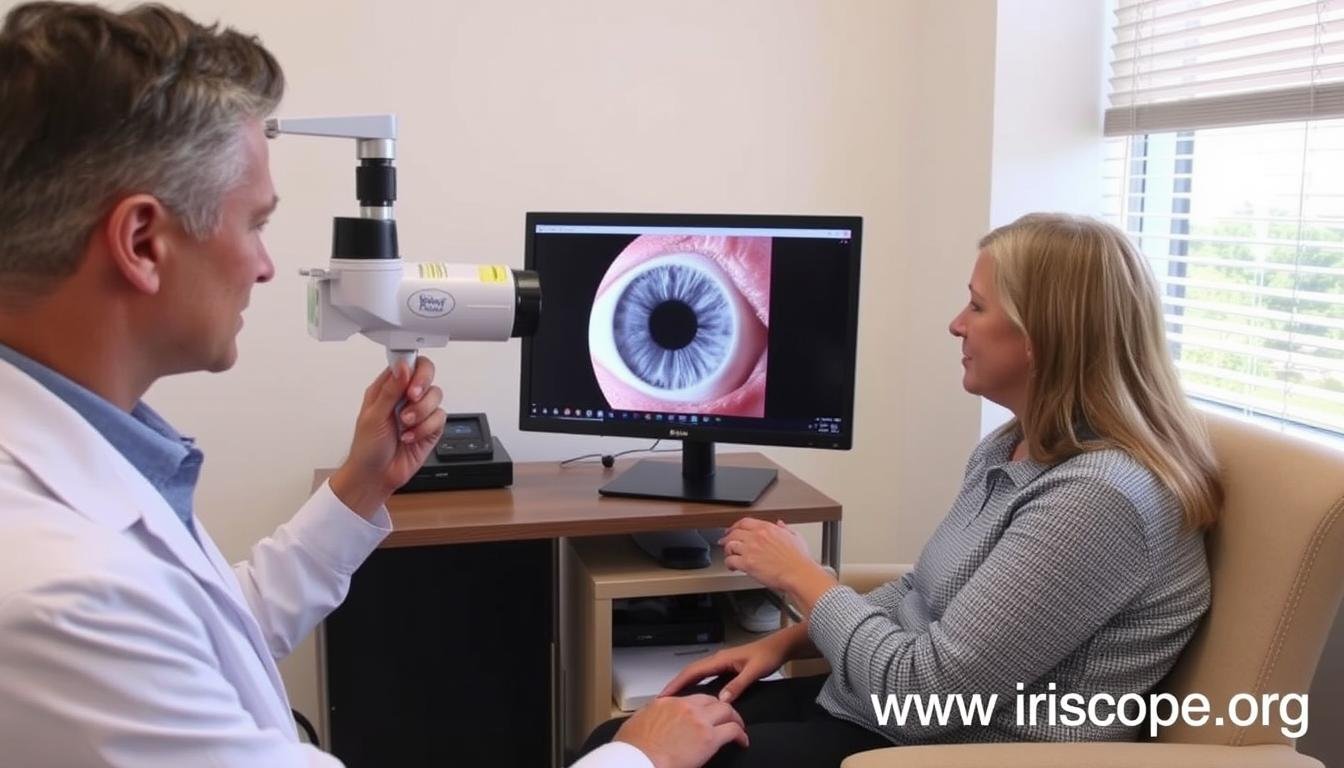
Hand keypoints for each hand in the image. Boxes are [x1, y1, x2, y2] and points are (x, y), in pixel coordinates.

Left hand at [329, 358, 445, 517]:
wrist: (375, 476)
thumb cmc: (367, 448)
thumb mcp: (373, 416)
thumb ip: (389, 390)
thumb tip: (403, 367)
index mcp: (387, 388)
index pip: (408, 363)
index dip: (413, 369)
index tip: (409, 381)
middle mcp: (404, 397)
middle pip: (428, 375)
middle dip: (422, 388)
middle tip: (412, 398)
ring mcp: (419, 412)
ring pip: (436, 397)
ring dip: (420, 413)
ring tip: (405, 425)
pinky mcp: (430, 428)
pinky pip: (440, 418)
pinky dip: (425, 429)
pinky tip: (410, 437)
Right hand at [613, 694, 747, 767]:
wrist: (638, 760)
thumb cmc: (634, 749)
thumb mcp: (636, 723)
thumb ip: (648, 715)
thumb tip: (650, 716)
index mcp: (668, 703)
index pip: (691, 697)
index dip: (702, 705)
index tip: (705, 712)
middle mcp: (686, 707)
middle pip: (712, 700)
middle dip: (722, 708)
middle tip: (726, 718)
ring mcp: (700, 721)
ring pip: (727, 711)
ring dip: (735, 719)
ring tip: (738, 727)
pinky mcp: (710, 738)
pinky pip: (733, 730)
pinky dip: (741, 735)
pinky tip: (742, 741)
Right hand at [657, 634, 787, 704]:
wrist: (779, 648)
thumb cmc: (768, 656)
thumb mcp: (754, 671)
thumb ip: (738, 684)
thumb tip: (721, 699)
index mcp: (721, 659)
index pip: (693, 671)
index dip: (678, 682)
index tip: (665, 693)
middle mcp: (718, 659)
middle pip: (691, 671)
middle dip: (677, 683)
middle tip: (663, 699)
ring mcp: (722, 663)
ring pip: (698, 673)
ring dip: (685, 683)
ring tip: (674, 698)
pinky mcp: (727, 667)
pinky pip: (706, 676)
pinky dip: (696, 683)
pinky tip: (695, 693)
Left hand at [719, 518, 815, 592]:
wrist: (798, 573)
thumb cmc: (799, 559)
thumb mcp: (795, 537)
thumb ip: (785, 528)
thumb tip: (780, 524)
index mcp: (767, 528)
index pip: (744, 522)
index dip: (735, 526)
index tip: (733, 530)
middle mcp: (756, 536)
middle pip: (734, 533)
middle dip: (727, 537)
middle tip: (725, 542)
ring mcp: (751, 549)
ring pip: (729, 545)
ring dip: (727, 551)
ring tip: (729, 555)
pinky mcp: (747, 563)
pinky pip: (730, 560)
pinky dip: (729, 564)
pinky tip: (732, 566)